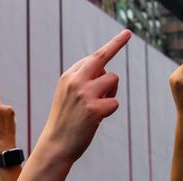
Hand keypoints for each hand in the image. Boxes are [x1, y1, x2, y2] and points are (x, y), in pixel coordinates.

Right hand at [38, 30, 130, 162]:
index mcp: (67, 77)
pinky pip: (114, 102)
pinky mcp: (94, 109)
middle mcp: (75, 81)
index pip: (92, 58)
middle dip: (117, 44)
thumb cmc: (64, 123)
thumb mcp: (67, 97)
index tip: (125, 34)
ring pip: (112, 79)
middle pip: (102, 59)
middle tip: (127, 33)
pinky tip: (96, 119)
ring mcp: (84, 94)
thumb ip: (82, 82)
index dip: (111, 46)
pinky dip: (109, 111)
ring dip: (111, 92)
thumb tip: (107, 72)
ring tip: (97, 106)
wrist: (55, 146)